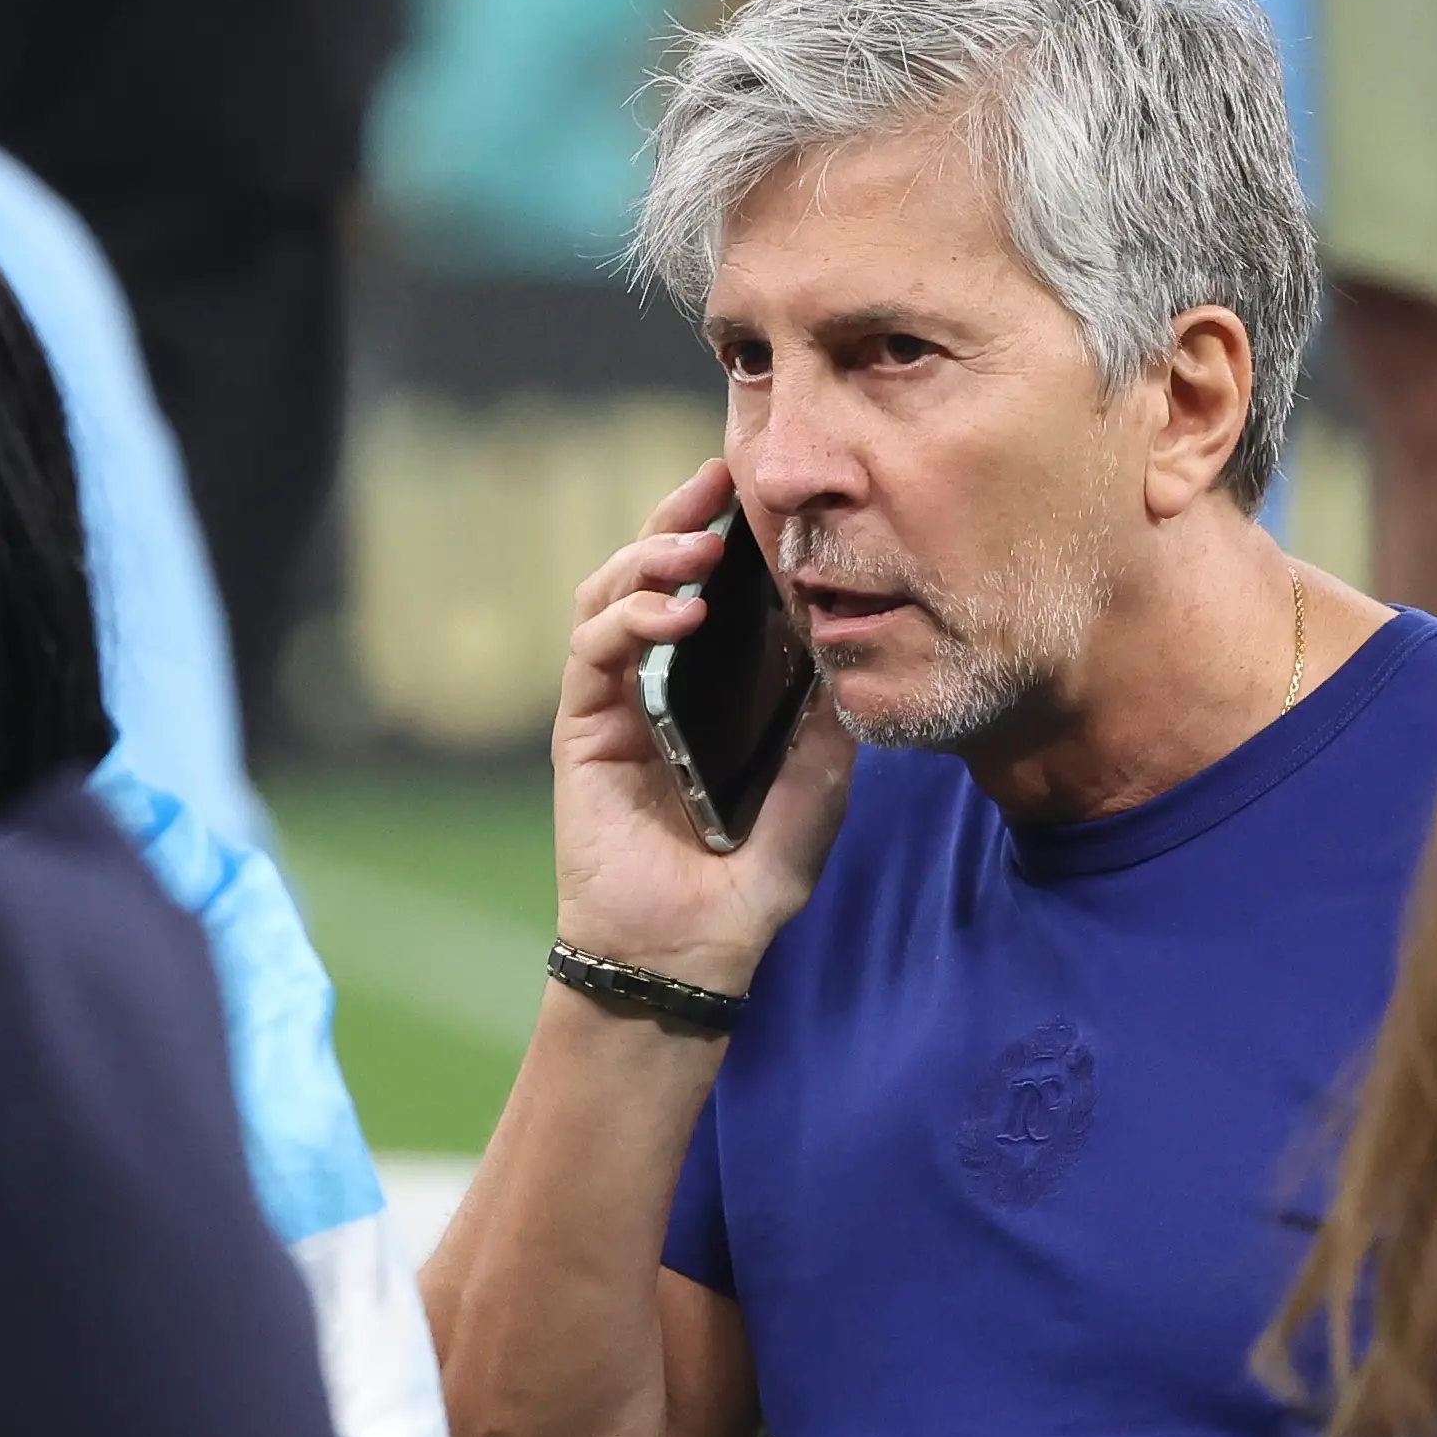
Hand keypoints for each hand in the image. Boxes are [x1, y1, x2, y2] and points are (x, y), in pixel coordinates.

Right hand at [550, 460, 855, 994]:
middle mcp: (659, 686)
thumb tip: (853, 652)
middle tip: (715, 483)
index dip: (723, 536)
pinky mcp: (584, 729)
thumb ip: (828, 728)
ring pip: (609, 596)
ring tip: (697, 548)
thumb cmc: (750, 883)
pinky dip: (628, 617)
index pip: (710, 592)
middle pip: (651, 575)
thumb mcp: (817, 795)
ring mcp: (615, 703)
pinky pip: (593, 652)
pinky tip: (673, 612)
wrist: (689, 953)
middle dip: (678, 520)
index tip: (752, 491)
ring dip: (649, 558)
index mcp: (712, 692)